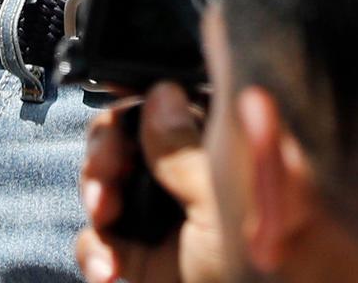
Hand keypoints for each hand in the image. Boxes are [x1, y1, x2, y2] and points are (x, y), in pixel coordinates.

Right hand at [76, 85, 227, 282]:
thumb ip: (185, 149)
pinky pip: (97, 240)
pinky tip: (107, 269)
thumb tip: (161, 92)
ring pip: (104, 184)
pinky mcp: (140, 257)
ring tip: (104, 214)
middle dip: (105, 153)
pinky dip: (94, 251)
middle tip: (107, 177)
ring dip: (95, 196)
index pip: (169, 99)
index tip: (114, 106)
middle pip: (124, 136)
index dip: (137, 99)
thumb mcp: (221, 203)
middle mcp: (187, 172)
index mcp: (220, 145)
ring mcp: (161, 216)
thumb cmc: (263, 264)